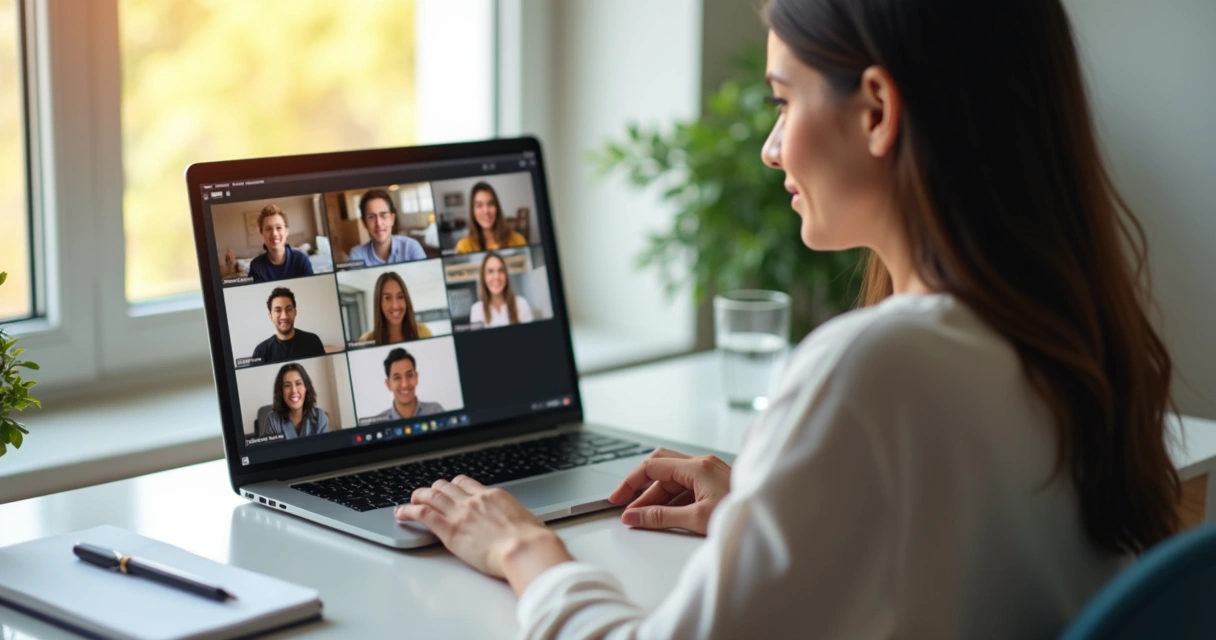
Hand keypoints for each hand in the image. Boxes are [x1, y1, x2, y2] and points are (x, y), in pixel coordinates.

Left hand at [395, 475, 573, 594]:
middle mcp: (474, 500)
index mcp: (493, 496)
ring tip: (410, 501)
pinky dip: (409, 511)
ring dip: (418, 496)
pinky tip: (401, 513)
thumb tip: (521, 525)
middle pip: (446, 486)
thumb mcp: (526, 520)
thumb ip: (515, 519)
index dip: (454, 485)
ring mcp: (460, 513)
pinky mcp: (450, 530)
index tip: (449, 489)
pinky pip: (423, 514)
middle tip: (427, 494)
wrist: (524, 548)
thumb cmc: (531, 539)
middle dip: (434, 489)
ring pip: (431, 496)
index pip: (466, 483)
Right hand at [608, 449, 731, 534]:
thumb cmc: (743, 514)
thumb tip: (634, 516)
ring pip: (672, 478)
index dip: (630, 483)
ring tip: (643, 517)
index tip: (617, 498)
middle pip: (660, 467)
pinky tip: (664, 514)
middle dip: (640, 486)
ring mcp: (709, 472)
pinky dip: (670, 499)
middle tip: (625, 504)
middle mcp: (703, 464)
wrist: (773, 516)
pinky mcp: (714, 483)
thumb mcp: (696, 519)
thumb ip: (661, 517)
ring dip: (655, 496)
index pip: (652, 467)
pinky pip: (685, 486)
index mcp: (698, 467)